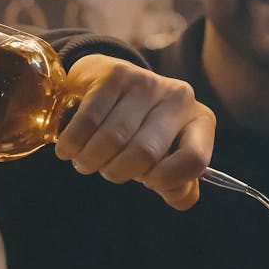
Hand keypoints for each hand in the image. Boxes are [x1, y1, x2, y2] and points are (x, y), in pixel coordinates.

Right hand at [54, 54, 215, 210]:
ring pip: (113, 139)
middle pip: (145, 153)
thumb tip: (176, 194)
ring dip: (90, 160)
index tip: (146, 182)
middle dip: (116, 172)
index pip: (195, 159)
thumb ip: (178, 186)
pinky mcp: (115, 74)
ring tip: (85, 160)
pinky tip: (68, 148)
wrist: (109, 82)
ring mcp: (147, 82)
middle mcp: (179, 98)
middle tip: (104, 169)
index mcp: (200, 121)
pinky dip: (73, 143)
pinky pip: (89, 121)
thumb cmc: (141, 130)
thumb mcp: (165, 157)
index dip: (167, 180)